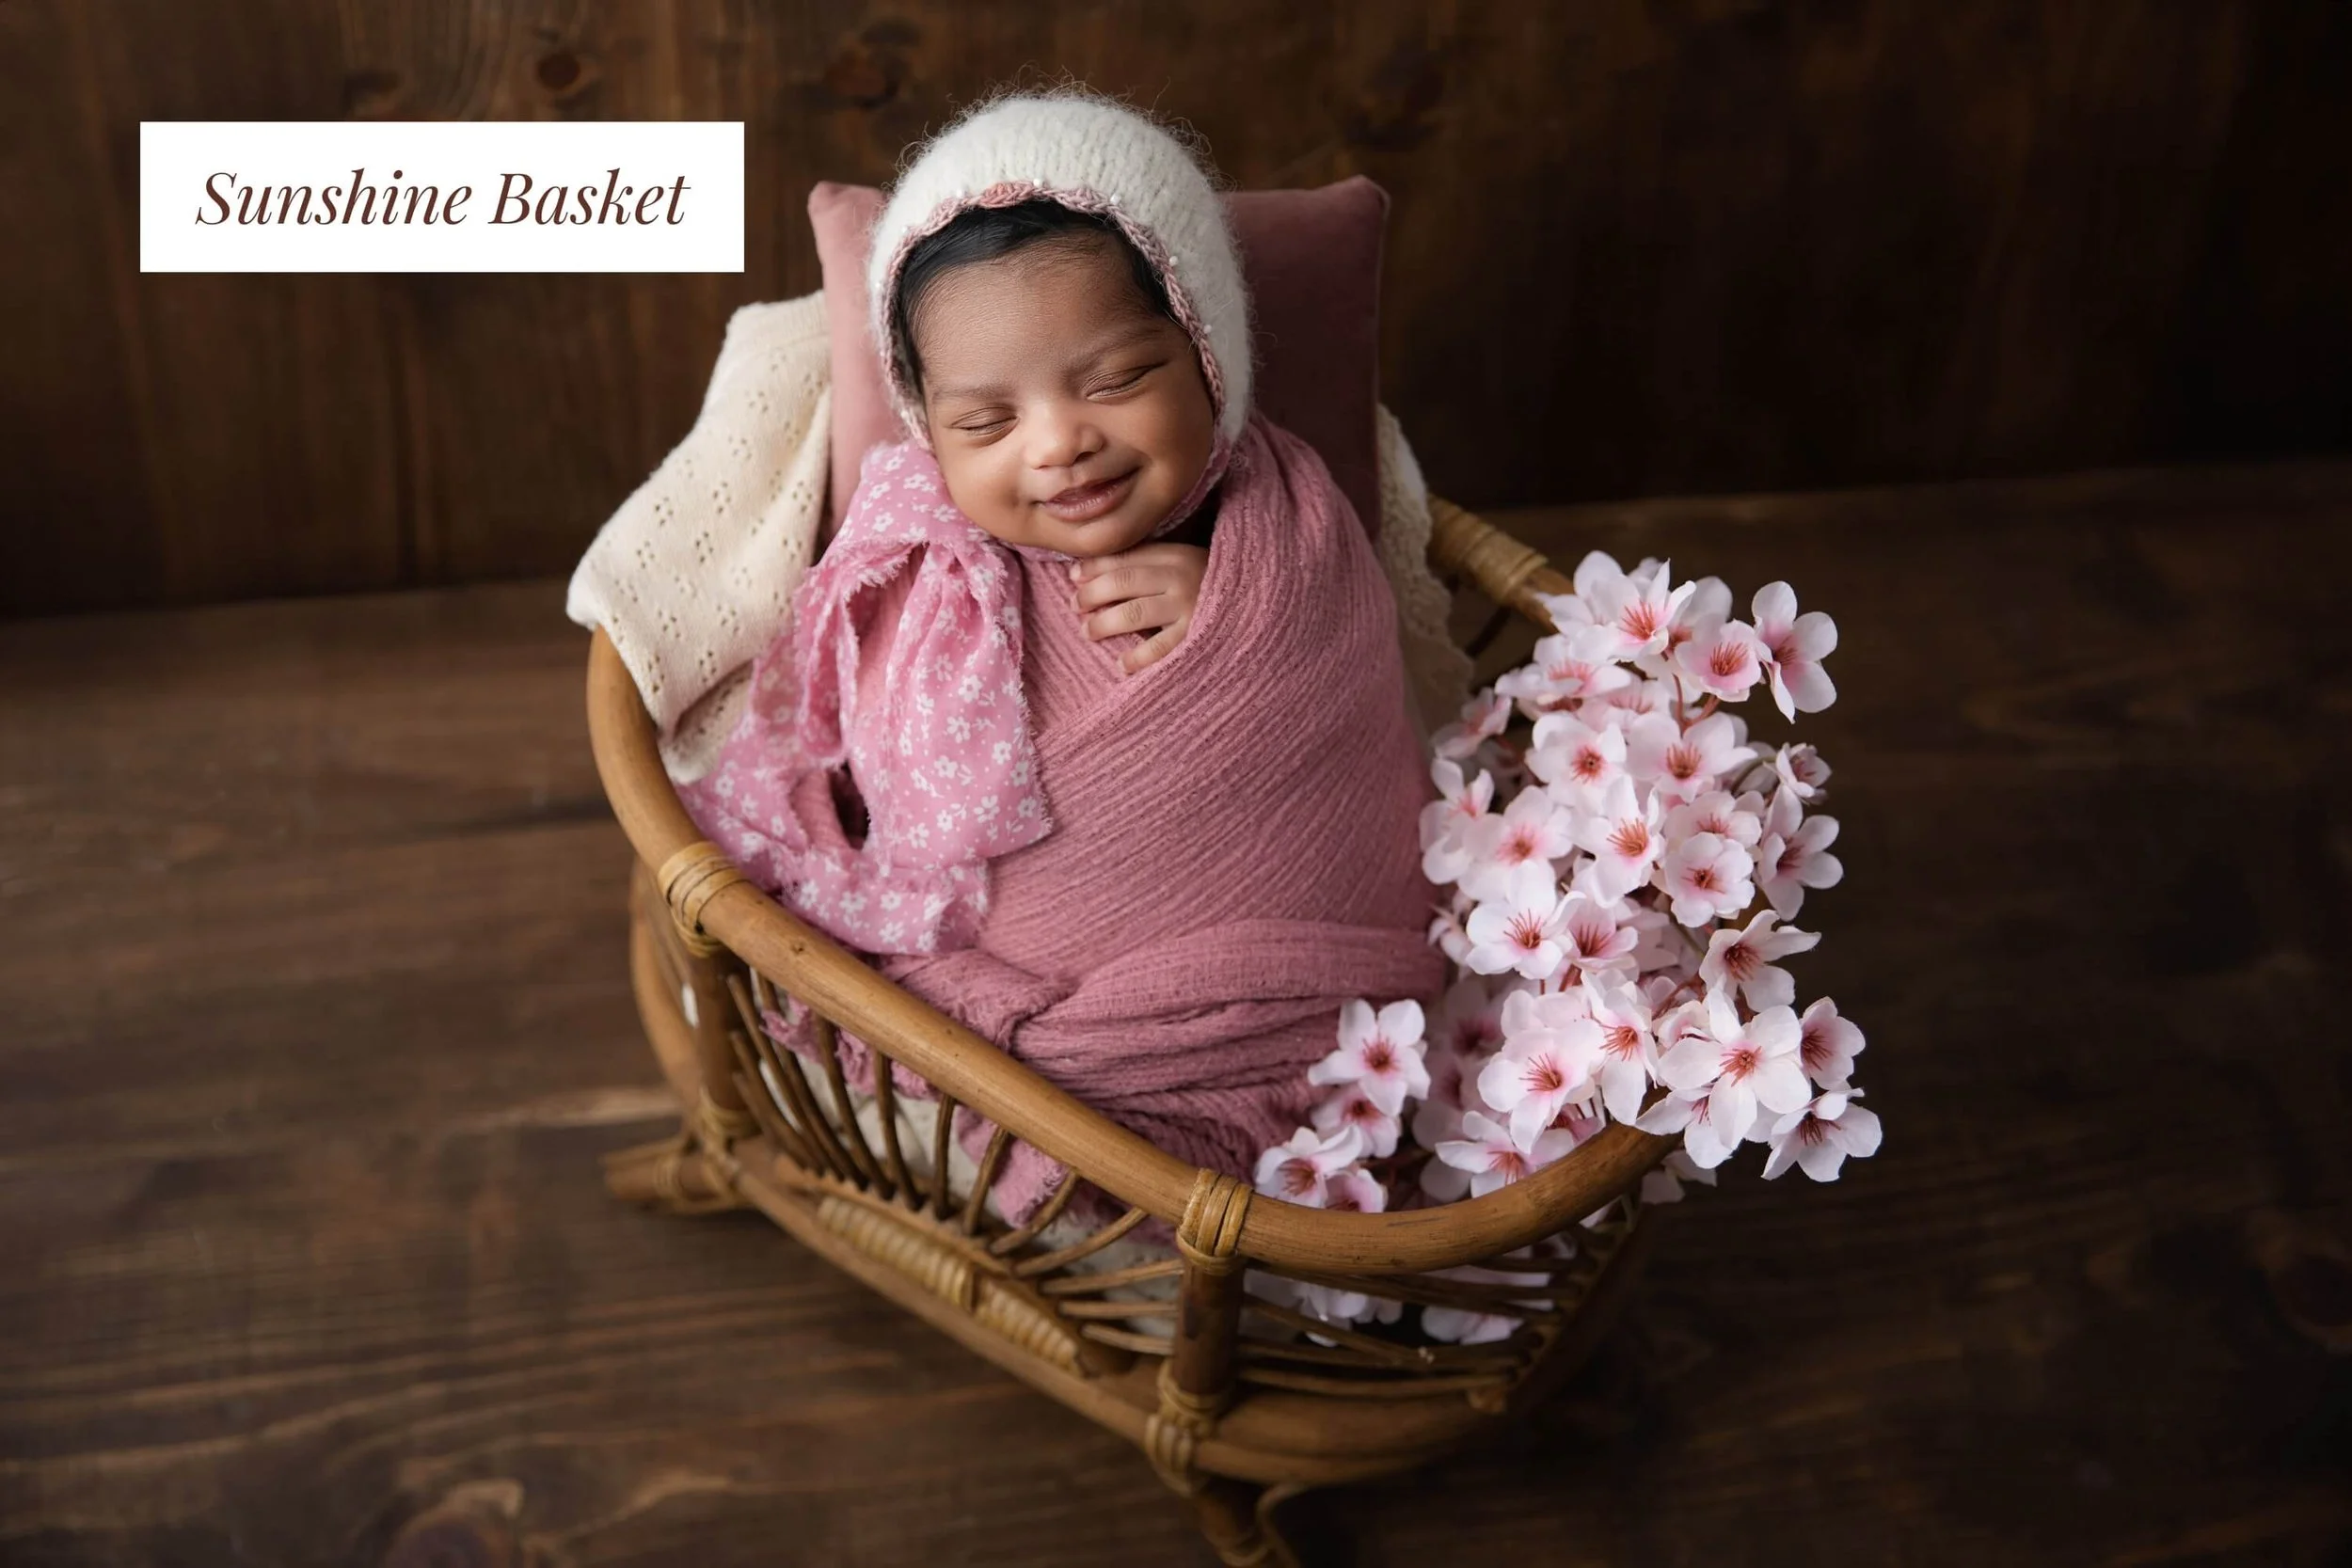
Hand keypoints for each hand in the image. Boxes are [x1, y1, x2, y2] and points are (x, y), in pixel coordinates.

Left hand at [1069, 543, 1207, 674]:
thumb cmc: (1213, 588)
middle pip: (1123, 582)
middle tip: (1075, 607)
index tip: (1074, 577)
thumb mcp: (1185, 565)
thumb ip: (1147, 563)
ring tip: (1088, 632)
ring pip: (1133, 614)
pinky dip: (1136, 657)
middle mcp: (1182, 578)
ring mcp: (1190, 608)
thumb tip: (1087, 571)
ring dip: (1104, 624)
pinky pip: (1158, 649)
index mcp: (1177, 555)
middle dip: (1092, 595)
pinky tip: (1122, 663)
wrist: (1263, 606)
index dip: (1094, 567)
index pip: (1126, 557)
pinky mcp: (1198, 638)